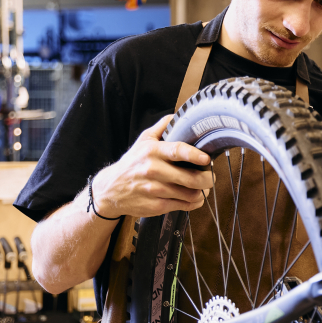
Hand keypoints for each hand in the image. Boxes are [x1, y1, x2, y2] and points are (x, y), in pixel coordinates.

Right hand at [91, 115, 213, 217]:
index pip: (177, 151)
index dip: (195, 155)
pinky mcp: (156, 206)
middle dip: (207, 178)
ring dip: (202, 191)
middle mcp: (153, 170)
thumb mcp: (143, 141)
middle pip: (190, 178)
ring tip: (203, 187)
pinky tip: (194, 197)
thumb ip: (162, 127)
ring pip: (190, 194)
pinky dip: (194, 202)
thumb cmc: (132, 163)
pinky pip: (184, 206)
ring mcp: (155, 190)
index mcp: (152, 151)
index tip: (207, 158)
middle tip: (211, 176)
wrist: (111, 188)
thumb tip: (178, 115)